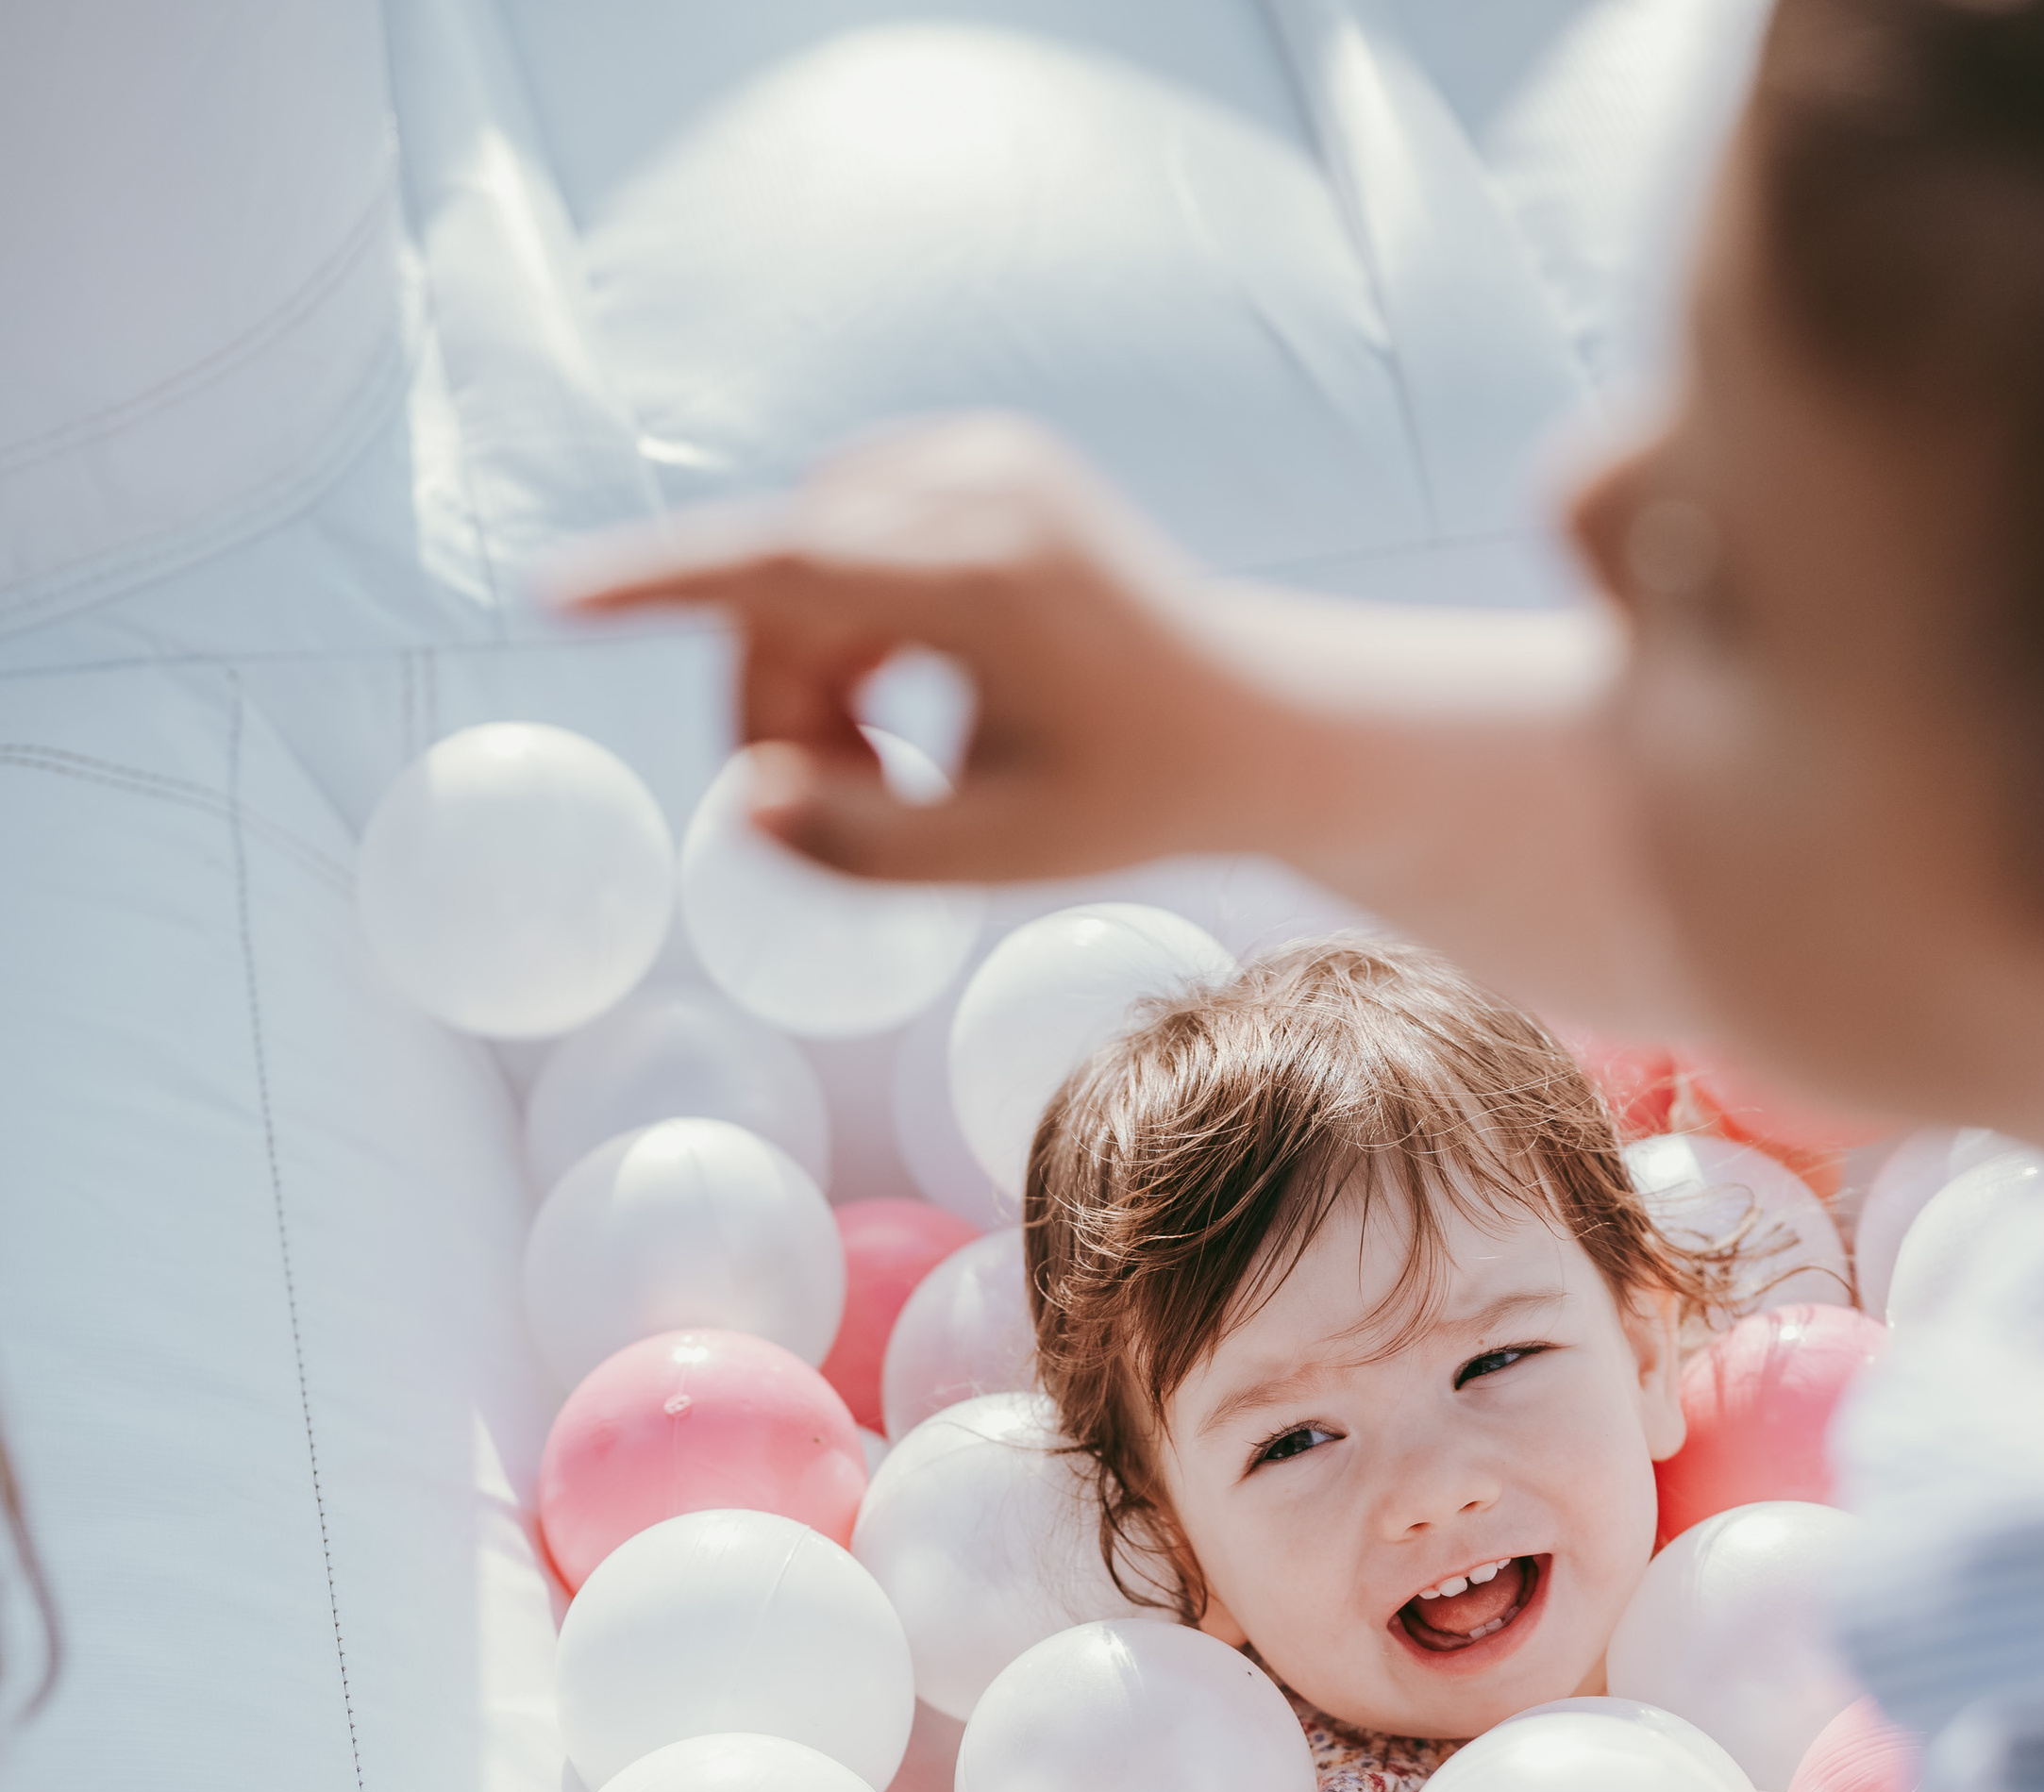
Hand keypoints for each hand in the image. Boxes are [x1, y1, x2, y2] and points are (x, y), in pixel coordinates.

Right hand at [553, 416, 1295, 889]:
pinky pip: (846, 538)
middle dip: (777, 704)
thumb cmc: (1137, 797)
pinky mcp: (980, 458)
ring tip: (887, 765)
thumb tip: (741, 805)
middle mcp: (983, 486)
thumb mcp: (1005, 852)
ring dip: (810, 672)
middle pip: (783, 584)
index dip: (660, 587)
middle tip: (841, 805)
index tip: (556, 597)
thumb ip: (864, 846)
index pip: (787, 567)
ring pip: (804, 561)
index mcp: (993, 576)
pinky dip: (846, 626)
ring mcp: (983, 457)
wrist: (1256, 719)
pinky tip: (905, 695)